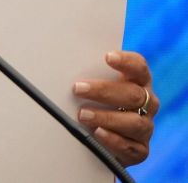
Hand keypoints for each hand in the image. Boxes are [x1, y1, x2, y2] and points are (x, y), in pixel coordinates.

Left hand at [74, 50, 157, 165]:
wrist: (101, 141)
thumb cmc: (95, 105)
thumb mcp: (94, 89)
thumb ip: (88, 78)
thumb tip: (59, 67)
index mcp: (137, 83)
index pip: (139, 68)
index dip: (127, 61)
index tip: (107, 57)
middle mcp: (146, 104)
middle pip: (133, 94)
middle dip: (104, 91)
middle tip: (78, 89)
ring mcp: (145, 127)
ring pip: (134, 122)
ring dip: (106, 117)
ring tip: (82, 114)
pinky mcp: (140, 150)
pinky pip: (130, 146)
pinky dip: (113, 139)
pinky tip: (97, 133)